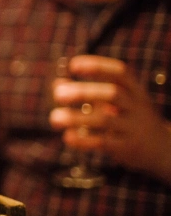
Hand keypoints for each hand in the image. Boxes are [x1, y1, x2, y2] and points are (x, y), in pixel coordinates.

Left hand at [49, 55, 170, 181]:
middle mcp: (136, 106)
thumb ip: (88, 93)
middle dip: (83, 92)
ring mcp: (134, 127)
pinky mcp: (128, 147)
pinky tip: (66, 137)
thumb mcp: (115, 103)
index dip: (97, 66)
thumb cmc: (130, 119)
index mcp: (134, 90)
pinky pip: (105, 142)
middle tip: (58, 95)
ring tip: (54, 118)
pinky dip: (84, 140)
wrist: (163, 150)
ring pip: (105, 119)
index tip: (73, 65)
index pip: (120, 72)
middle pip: (112, 93)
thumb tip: (57, 84)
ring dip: (76, 118)